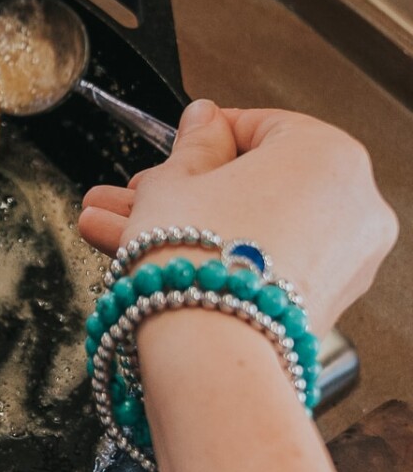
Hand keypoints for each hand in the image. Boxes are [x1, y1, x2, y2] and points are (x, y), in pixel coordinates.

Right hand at [78, 100, 397, 334]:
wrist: (210, 349)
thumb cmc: (198, 257)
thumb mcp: (176, 180)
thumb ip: (194, 143)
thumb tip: (204, 121)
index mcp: (327, 153)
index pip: (260, 126)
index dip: (204, 137)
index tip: (175, 149)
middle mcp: (353, 203)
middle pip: (254, 184)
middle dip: (185, 190)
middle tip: (140, 193)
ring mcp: (347, 259)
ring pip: (254, 228)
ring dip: (189, 227)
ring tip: (118, 228)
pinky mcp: (327, 302)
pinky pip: (268, 264)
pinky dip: (222, 259)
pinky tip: (152, 260)